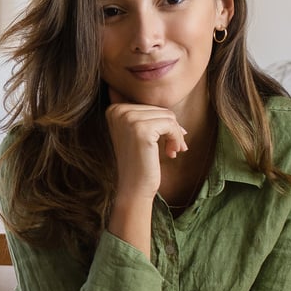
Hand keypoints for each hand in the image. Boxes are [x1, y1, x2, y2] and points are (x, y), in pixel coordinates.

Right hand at [105, 88, 187, 203]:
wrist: (133, 188)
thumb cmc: (139, 162)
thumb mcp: (137, 133)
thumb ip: (144, 114)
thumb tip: (165, 103)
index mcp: (114, 109)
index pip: (151, 106)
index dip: (162, 123)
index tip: (165, 140)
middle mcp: (118, 111)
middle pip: (160, 109)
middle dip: (171, 130)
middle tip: (171, 148)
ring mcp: (128, 119)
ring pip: (168, 116)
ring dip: (175, 135)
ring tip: (171, 151)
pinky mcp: (141, 129)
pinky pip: (171, 125)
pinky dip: (176, 139)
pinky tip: (171, 153)